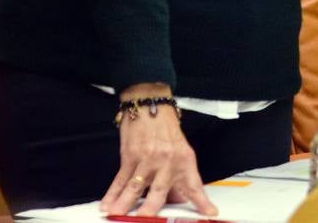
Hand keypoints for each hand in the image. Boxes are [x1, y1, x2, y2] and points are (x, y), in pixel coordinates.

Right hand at [100, 88, 217, 216]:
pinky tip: (107, 204)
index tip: (210, 213)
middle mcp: (168, 161)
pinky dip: (112, 193)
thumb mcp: (179, 150)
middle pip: (159, 191)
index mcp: (184, 160)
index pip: (194, 185)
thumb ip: (178, 176)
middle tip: (144, 219)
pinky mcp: (131, 155)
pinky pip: (121, 178)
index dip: (201, 202)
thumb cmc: (166, 129)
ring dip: (124, 204)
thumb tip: (177, 202)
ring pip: (135, 187)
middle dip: (150, 209)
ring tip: (117, 216)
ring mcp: (148, 158)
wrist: (152, 104)